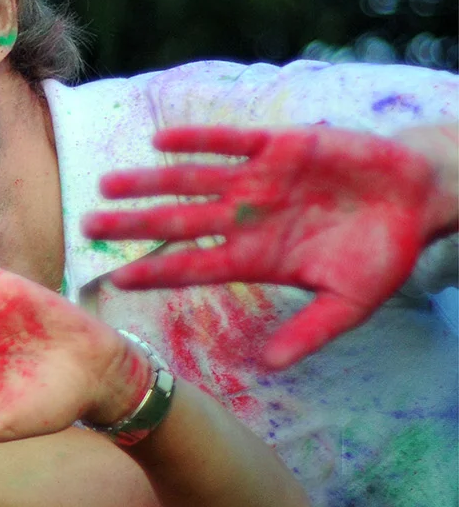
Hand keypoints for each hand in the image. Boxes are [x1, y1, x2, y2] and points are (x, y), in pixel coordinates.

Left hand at [86, 125, 458, 368]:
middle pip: (177, 222)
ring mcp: (258, 180)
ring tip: (107, 183)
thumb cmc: (381, 254)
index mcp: (254, 257)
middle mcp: (245, 218)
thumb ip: (309, 331)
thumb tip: (269, 366)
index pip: (192, 266)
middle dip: (133, 224)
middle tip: (88, 226)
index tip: (116, 279)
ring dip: (150, 181)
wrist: (418, 199)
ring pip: (191, 180)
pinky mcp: (280, 146)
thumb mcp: (349, 303)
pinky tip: (161, 141)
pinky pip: (231, 141)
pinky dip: (199, 140)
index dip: (155, 271)